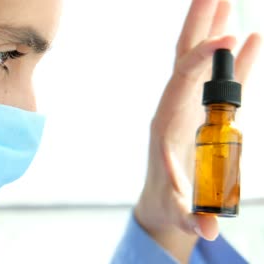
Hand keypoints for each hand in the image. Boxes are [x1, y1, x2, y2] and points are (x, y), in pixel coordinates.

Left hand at [135, 0, 260, 260]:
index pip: (180, 81)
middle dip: (199, 24)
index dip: (200, 60)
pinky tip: (252, 39)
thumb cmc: (168, 203)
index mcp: (165, 122)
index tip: (226, 38)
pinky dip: (237, 59)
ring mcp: (191, 106)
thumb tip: (209, 230)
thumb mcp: (179, 211)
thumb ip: (194, 218)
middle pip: (185, 58)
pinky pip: (223, 80)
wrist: (164, 201)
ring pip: (202, 61)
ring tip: (229, 0)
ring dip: (216, 30)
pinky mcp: (206, 112)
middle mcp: (175, 106)